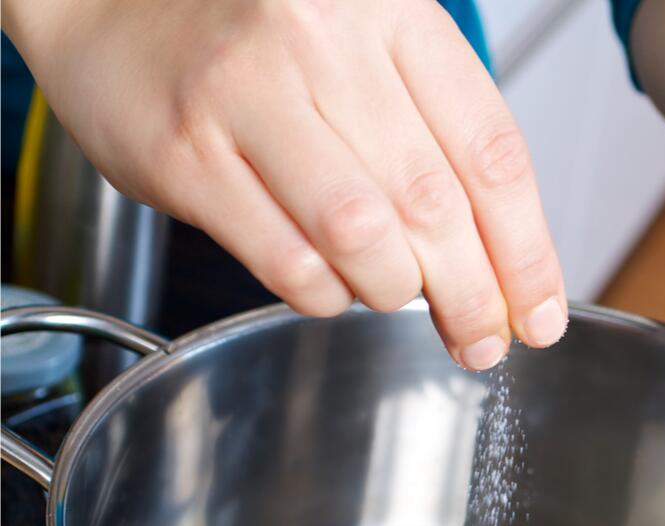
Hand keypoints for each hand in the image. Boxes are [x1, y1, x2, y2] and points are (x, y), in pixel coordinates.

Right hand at [6, 0, 566, 368]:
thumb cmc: (254, 33)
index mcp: (390, 11)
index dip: (527, 250)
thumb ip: (433, 133)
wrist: (108, 1)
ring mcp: (247, 94)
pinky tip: (333, 288)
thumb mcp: (364, 47)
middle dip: (473, 293)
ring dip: (396, 293)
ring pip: (363, 235)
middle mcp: (323, 40)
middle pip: (434, 202)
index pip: (491, 152)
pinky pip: (284, 259)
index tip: (540, 313)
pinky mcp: (185, 152)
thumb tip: (503, 262)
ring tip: (402, 300)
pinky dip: (324, 294)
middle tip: (484, 338)